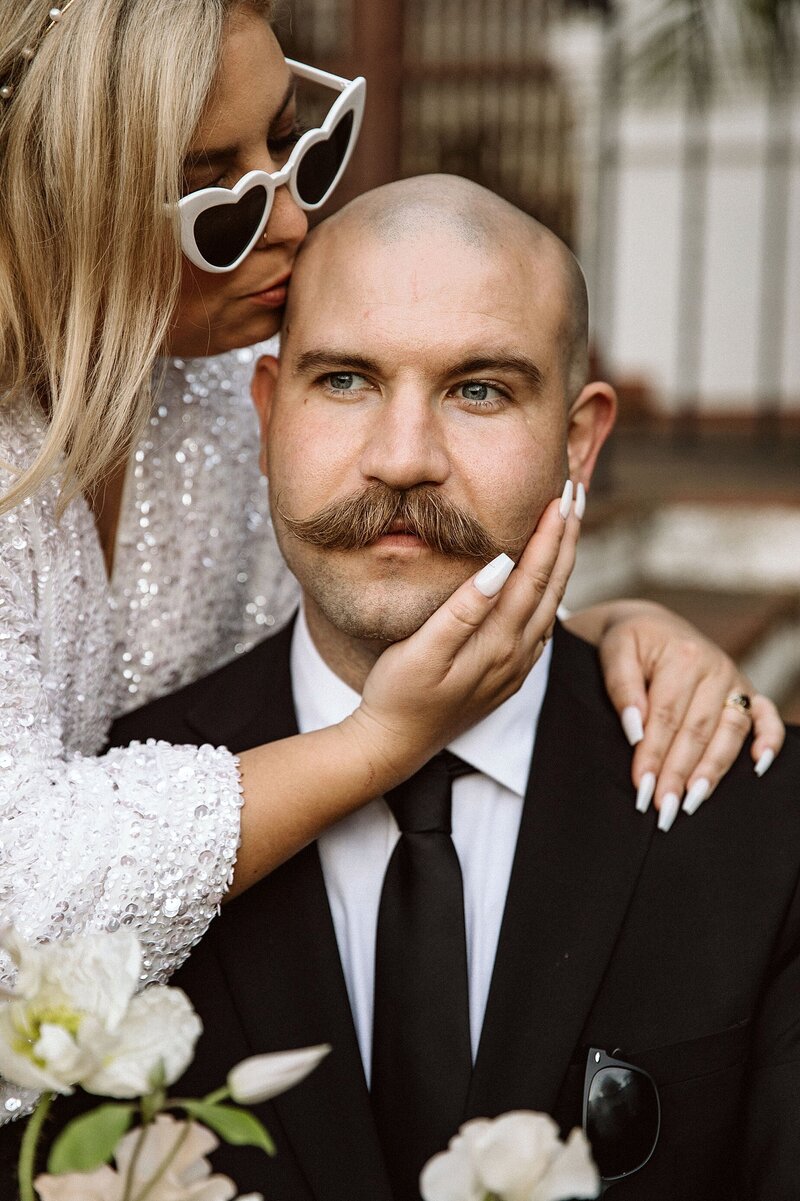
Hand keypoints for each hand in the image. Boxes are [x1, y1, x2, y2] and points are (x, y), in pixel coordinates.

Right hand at [351, 482, 581, 782]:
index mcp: (499, 641)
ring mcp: (515, 665)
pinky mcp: (508, 674)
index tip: (563, 495)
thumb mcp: (421, 651)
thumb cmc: (398, 694)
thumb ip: (463, 608)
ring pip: (552, 603)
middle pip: (553, 584)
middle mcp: (517, 653)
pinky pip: (540, 625)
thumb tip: (501, 564)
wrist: (397, 745)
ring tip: (569, 526)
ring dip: (563, 562)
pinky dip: (550, 592)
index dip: (550, 532)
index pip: (534, 574)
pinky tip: (549, 580)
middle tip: (577, 492)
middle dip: (567, 537)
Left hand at [594, 602, 784, 828]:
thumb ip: (622, 686)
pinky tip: (758, 766)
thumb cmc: (631, 641)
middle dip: (679, 772)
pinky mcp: (748, 691)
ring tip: (694, 801)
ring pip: (729, 732)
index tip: (640, 787)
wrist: (654, 624)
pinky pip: (765, 717)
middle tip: (664, 807)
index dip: (653, 754)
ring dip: (713, 770)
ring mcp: (736, 680)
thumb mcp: (616, 651)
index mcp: (683, 656)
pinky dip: (769, 740)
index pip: (666, 716)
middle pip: (697, 730)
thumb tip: (634, 729)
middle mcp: (715, 668)